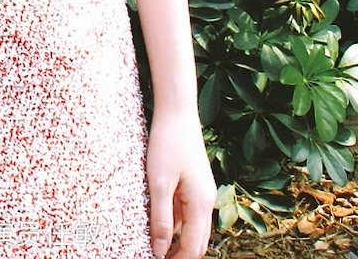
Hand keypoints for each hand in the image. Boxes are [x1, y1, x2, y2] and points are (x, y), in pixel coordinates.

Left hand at [145, 107, 216, 257]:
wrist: (177, 111)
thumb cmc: (167, 143)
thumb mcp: (159, 182)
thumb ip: (160, 219)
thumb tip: (158, 252)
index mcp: (201, 204)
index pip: (192, 248)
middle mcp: (205, 201)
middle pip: (196, 242)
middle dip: (178, 255)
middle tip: (154, 256)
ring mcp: (201, 192)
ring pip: (191, 228)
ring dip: (175, 240)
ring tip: (152, 244)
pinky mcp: (193, 184)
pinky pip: (185, 212)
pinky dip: (174, 223)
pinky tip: (156, 222)